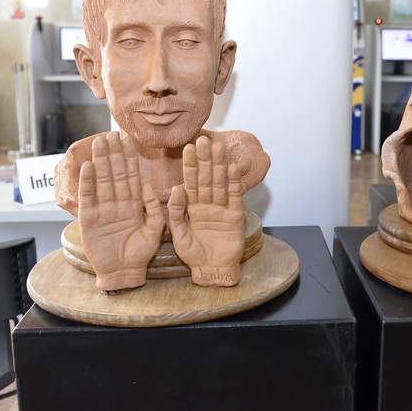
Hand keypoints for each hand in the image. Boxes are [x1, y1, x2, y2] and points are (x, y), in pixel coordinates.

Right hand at [78, 132, 164, 292]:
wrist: (124, 272)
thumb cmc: (141, 253)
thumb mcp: (155, 230)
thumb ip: (154, 208)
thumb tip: (147, 185)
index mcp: (134, 204)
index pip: (131, 175)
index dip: (129, 157)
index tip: (128, 139)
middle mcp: (117, 203)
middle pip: (115, 174)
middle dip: (113, 154)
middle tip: (110, 134)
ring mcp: (102, 210)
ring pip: (102, 181)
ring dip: (100, 162)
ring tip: (99, 144)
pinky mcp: (89, 220)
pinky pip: (89, 198)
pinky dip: (88, 183)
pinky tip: (88, 167)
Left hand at [168, 137, 245, 286]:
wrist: (212, 270)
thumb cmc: (193, 254)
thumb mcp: (178, 234)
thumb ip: (175, 212)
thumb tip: (177, 188)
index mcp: (192, 207)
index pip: (190, 181)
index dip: (189, 165)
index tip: (187, 147)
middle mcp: (207, 204)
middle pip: (206, 178)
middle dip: (205, 159)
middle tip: (204, 140)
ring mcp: (222, 208)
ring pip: (220, 183)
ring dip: (220, 165)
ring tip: (219, 148)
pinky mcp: (236, 215)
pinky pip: (235, 195)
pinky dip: (234, 182)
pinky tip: (232, 167)